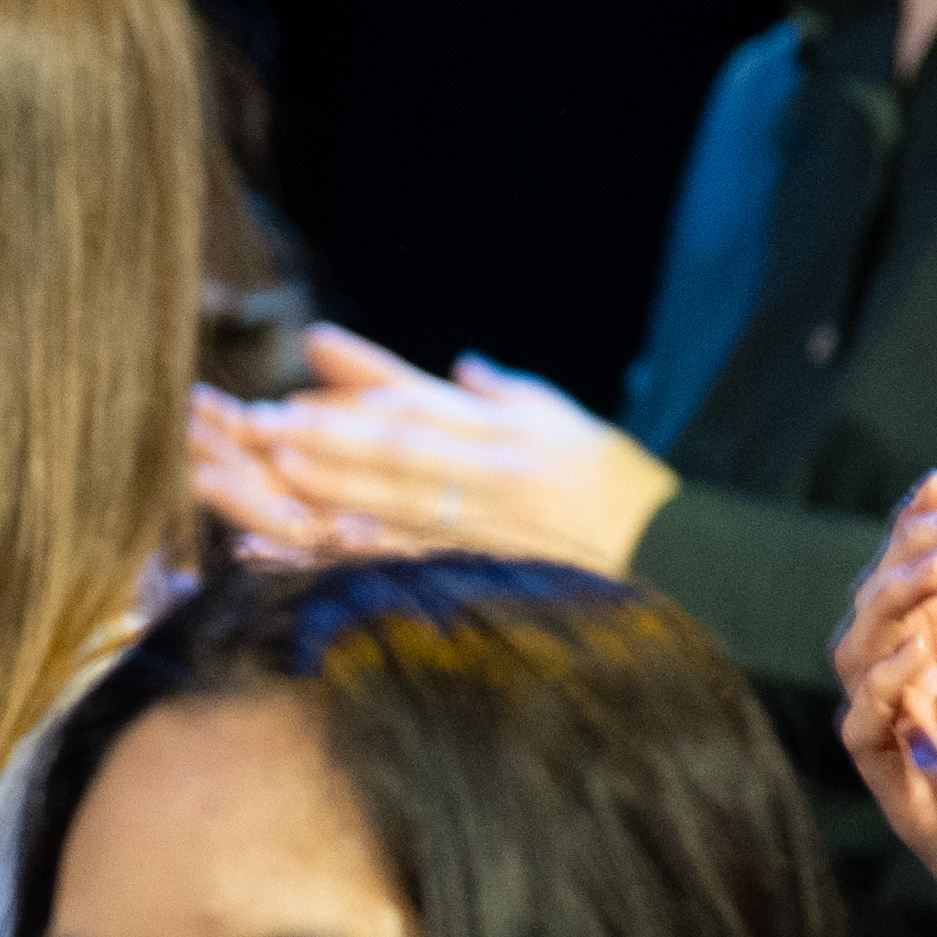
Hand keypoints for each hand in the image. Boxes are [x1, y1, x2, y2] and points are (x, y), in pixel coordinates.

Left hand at [185, 328, 680, 574]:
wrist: (679, 553)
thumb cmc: (616, 485)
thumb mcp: (568, 422)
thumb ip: (506, 394)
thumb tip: (461, 366)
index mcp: (508, 429)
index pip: (421, 404)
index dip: (356, 392)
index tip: (298, 380)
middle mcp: (497, 470)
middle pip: (398, 448)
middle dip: (325, 434)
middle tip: (258, 422)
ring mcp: (493, 523)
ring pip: (400, 501)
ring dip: (333, 487)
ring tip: (274, 472)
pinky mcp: (494, 571)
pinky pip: (425, 561)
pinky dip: (376, 552)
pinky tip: (330, 544)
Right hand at [828, 477, 936, 936]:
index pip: (916, 580)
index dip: (917, 528)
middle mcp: (918, 700)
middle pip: (878, 605)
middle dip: (905, 554)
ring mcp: (904, 747)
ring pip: (858, 658)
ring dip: (889, 607)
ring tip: (935, 571)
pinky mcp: (902, 798)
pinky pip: (866, 734)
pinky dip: (881, 688)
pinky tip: (916, 653)